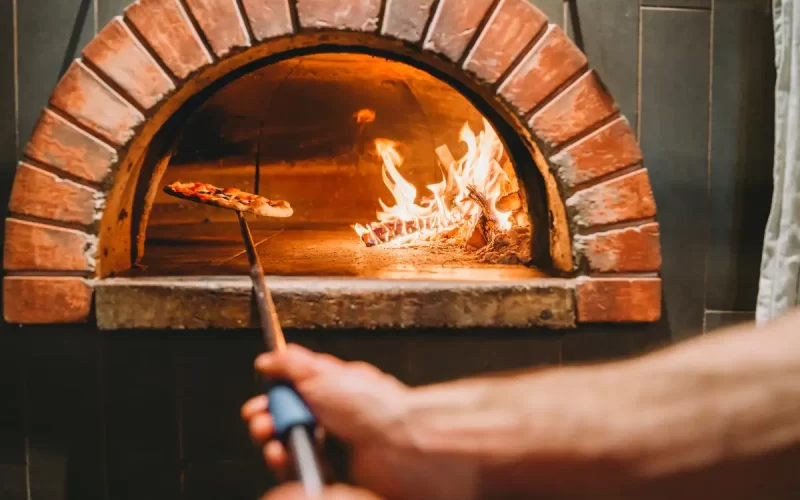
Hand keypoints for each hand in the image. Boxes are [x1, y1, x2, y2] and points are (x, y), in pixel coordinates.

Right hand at [242, 344, 432, 498]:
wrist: (398, 443)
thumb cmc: (370, 405)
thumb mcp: (322, 372)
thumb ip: (290, 364)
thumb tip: (267, 359)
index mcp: (329, 388)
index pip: (291, 391)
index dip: (271, 398)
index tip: (259, 403)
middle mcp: (329, 416)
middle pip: (286, 420)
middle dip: (266, 421)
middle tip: (262, 423)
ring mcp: (331, 445)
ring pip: (289, 446)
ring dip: (273, 444)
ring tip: (273, 442)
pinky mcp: (332, 471)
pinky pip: (300, 469)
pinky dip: (287, 465)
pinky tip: (283, 457)